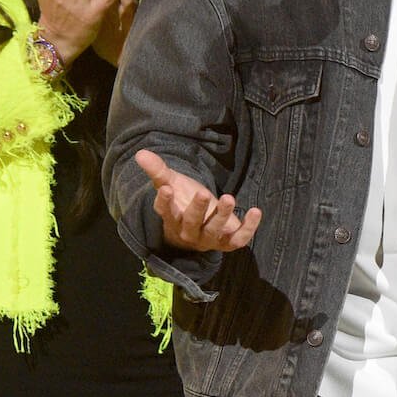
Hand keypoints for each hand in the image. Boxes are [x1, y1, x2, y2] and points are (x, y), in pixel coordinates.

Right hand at [136, 150, 261, 252]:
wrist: (198, 226)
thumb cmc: (182, 201)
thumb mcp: (171, 184)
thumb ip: (158, 170)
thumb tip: (140, 153)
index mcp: (172, 218)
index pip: (165, 212)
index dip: (165, 202)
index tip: (167, 189)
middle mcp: (188, 232)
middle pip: (191, 223)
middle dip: (197, 210)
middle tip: (203, 193)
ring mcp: (208, 239)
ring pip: (213, 231)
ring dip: (222, 216)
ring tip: (228, 198)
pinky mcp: (227, 243)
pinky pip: (238, 240)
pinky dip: (248, 229)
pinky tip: (255, 211)